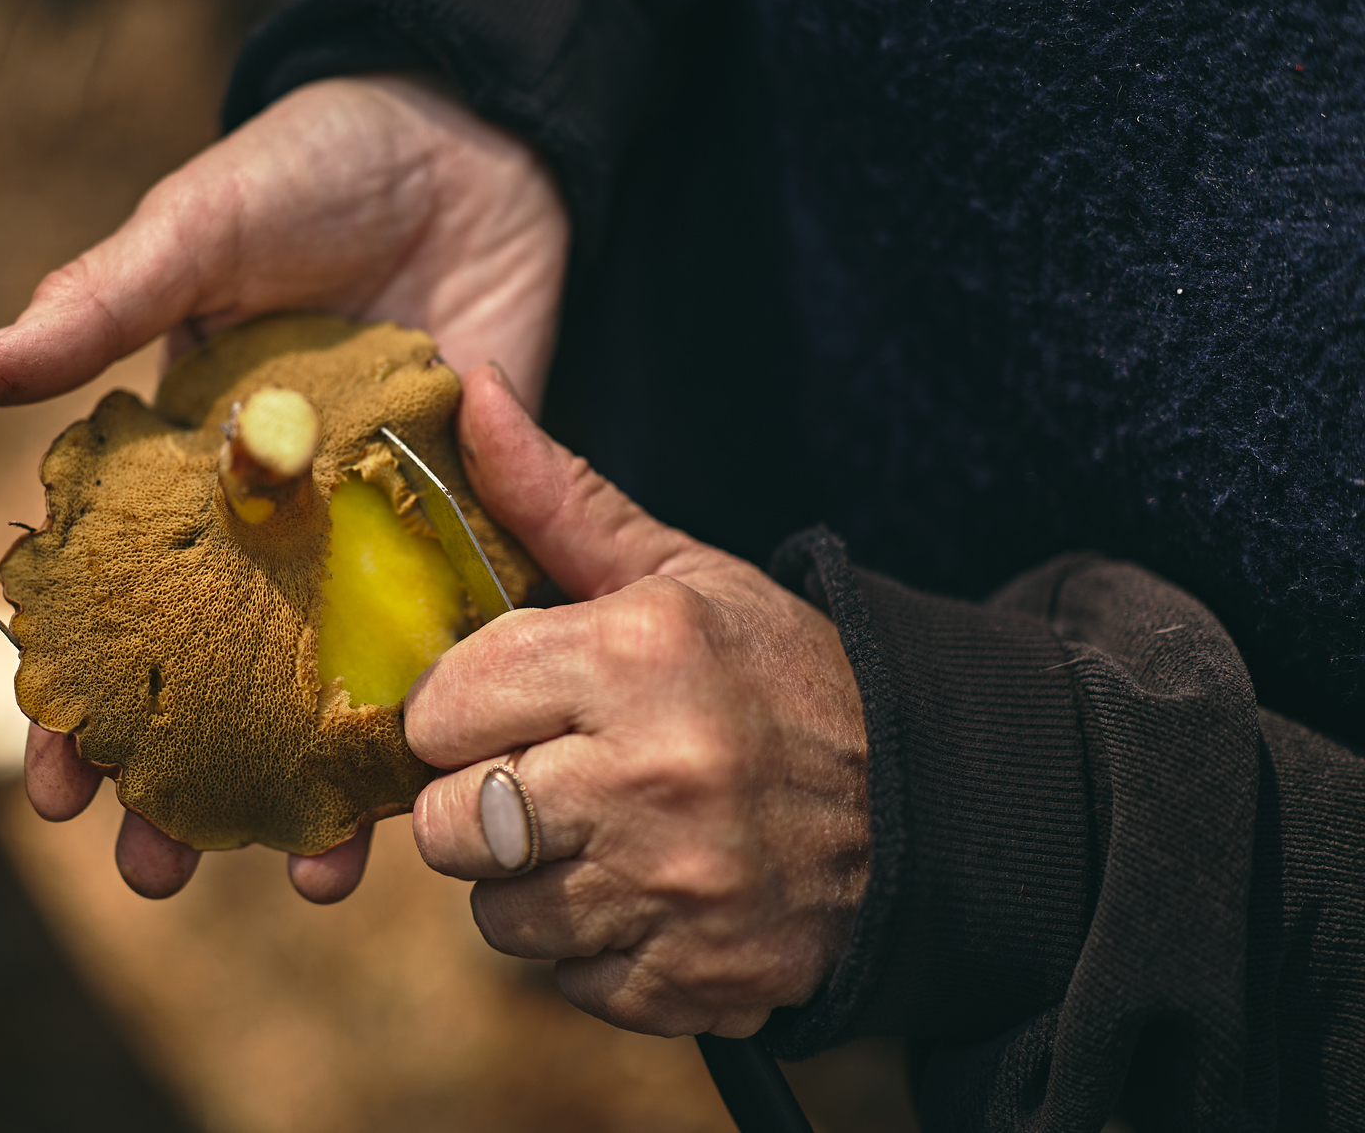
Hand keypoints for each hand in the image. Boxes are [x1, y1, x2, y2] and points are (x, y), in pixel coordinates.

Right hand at [0, 74, 568, 902]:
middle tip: (154, 874)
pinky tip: (422, 796)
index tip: (50, 786)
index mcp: (181, 461)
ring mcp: (366, 525)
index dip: (72, 695)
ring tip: (298, 878)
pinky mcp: (464, 515)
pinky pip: (445, 631)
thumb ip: (101, 305)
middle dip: (179, 778)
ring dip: (307, 782)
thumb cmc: (311, 167)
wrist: (470, 134)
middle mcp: (267, 516)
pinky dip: (435, 711)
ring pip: (324, 681)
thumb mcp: (197, 231)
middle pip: (212, 674)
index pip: (110, 602)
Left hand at [405, 365, 868, 1037]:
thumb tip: (469, 384)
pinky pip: (565, 977)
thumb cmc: (776, 676)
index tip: (496, 704)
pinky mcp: (691, 981)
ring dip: (530, 879)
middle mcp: (649, 778)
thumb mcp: (678, 574)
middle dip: (477, 799)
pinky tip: (645, 891)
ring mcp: (673, 892)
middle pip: (448, 825)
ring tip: (601, 831)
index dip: (457, 708)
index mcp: (637, 658)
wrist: (926, 807)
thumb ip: (554, 495)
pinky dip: (590, 944)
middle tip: (541, 773)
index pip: (440, 707)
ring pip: (497, 912)